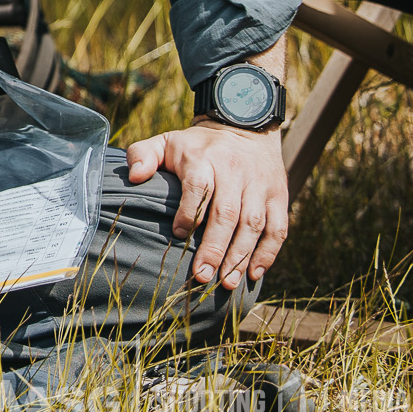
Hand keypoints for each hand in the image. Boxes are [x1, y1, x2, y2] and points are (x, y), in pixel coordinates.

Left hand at [127, 118, 288, 289]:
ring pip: (253, 224)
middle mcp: (235, 172)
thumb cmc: (196, 145)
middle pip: (227, 213)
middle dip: (214, 247)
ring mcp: (260, 186)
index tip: (179, 236)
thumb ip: (143, 155)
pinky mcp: (279, 197)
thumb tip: (133, 177)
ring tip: (227, 282)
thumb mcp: (166, 141)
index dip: (189, 213)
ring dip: (241, 256)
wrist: (244, 129)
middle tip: (202, 276)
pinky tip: (254, 274)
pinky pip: (278, 228)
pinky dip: (268, 253)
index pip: (198, 187)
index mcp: (205, 158)